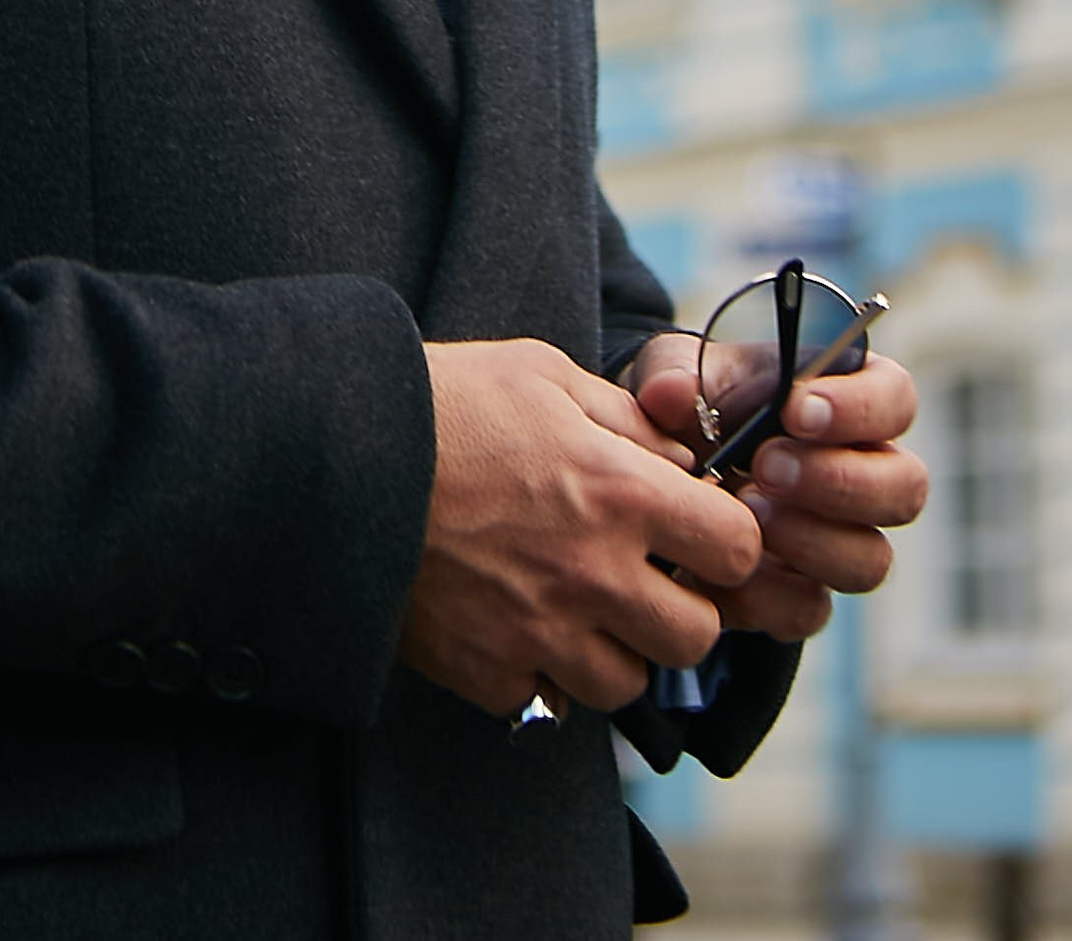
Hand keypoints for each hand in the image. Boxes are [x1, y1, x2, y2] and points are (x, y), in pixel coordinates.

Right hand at [400, 339, 761, 718]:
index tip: (695, 532)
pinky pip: (546, 699)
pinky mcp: (489, 672)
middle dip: (678, 608)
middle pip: (695, 636)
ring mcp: (542, 633)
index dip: (725, 541)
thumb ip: (623, 417)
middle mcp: (592, 574)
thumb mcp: (538, 373)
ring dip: (612, 649)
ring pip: (627, 684)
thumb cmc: (442, 399)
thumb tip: (682, 461)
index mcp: (617, 491)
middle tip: (636, 577)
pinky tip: (511, 622)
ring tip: (571, 604)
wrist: (335, 455)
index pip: (736, 551)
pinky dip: (538, 672)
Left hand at [628, 350, 927, 644]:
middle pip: (906, 487)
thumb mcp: (670, 372)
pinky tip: (719, 569)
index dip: (860, 407)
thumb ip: (672, 373)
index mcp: (842, 404)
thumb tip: (672, 395)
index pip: (894, 398)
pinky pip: (809, 610)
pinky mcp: (802, 596)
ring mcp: (839, 542)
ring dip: (811, 540)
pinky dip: (763, 594)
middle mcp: (860, 475)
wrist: (656, 476)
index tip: (796, 410)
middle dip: (840, 479)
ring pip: (871, 559)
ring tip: (747, 512)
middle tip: (767, 465)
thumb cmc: (687, 409)